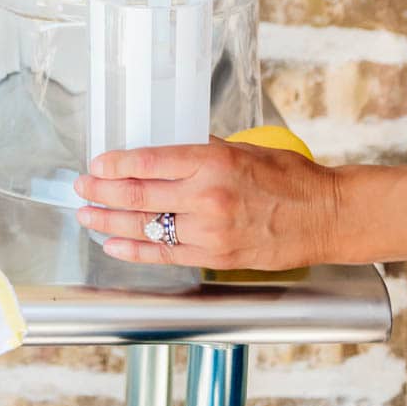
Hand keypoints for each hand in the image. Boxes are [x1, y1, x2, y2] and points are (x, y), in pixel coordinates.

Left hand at [73, 140, 340, 270]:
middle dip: (103, 191)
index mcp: (212, 161)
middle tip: (81, 188)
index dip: (116, 164)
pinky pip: (166, 254)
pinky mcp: (217, 256)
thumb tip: (164, 155)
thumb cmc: (289, 178)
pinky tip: (114, 243)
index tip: (96, 163)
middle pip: (140, 195)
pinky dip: (135, 250)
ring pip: (147, 226)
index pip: (149, 161)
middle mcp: (207, 195)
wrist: (325, 216)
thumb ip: (202, 151)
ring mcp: (210, 230)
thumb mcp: (243, 149)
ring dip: (110, 221)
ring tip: (87, 216)